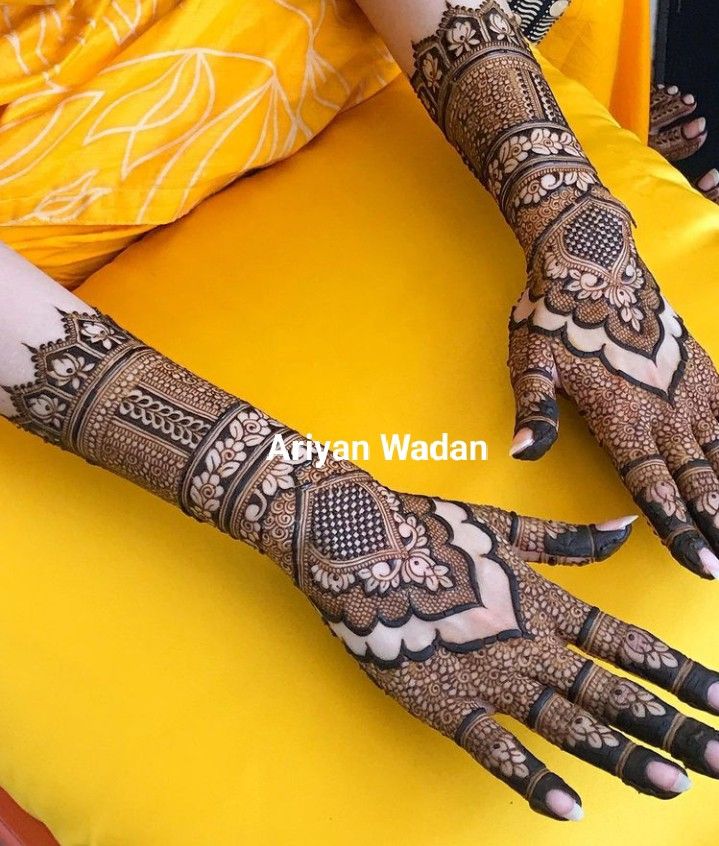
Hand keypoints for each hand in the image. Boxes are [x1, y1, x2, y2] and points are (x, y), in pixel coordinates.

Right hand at [289, 464, 718, 818]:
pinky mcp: (444, 701)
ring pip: (567, 724)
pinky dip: (532, 778)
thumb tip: (625, 528)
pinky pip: (494, 748)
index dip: (679, 673)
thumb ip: (568, 540)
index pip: (626, 643)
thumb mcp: (505, 525)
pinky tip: (568, 807)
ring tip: (672, 783)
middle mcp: (528, 642)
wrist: (359, 542)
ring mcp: (488, 675)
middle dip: (672, 727)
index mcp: (543, 600)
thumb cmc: (430, 526)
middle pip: (611, 692)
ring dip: (622, 754)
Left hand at [508, 191, 718, 578]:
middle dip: (715, 526)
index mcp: (621, 418)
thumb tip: (525, 453)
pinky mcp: (704, 369)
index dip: (678, 529)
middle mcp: (663, 411)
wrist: (594, 260)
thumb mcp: (529, 362)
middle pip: (696, 481)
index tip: (702, 564)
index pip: (652, 487)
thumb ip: (535, 409)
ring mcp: (689, 390)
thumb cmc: (554, 315)